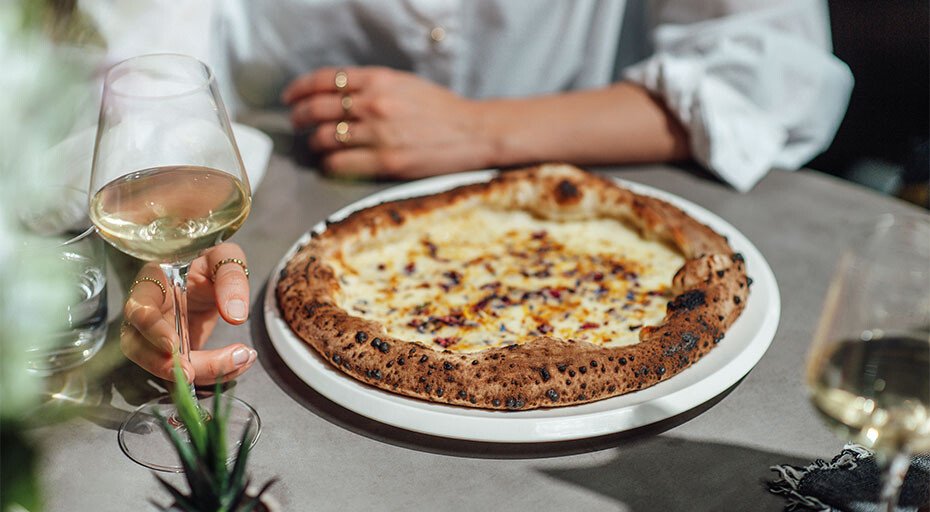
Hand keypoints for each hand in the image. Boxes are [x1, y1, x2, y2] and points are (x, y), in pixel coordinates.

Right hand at [120, 243, 256, 384]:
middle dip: (165, 366)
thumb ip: (230, 278)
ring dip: (200, 372)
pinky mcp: (176, 353)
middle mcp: (148, 313)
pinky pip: (187, 371)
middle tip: (195, 374)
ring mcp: (158, 336)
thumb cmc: (210, 260)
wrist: (211, 274)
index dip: (153, 331)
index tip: (174, 346)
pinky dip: (215, 372)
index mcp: (152, 284)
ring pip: (163, 366)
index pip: (139, 310)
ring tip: (239, 361)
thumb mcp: (224, 257)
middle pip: (140, 347)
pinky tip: (241, 362)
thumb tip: (235, 314)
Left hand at [283, 66, 492, 178]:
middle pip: (317, 109)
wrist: (473, 132)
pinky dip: (328, 165)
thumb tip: (337, 93)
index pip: (324, 79)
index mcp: (379, 80)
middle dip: (299, 117)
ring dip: (313, 144)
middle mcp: (374, 104)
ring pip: (324, 138)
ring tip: (316, 147)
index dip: (300, 89)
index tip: (291, 98)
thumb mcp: (405, 84)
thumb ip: (371, 86)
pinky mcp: (386, 162)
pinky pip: (340, 164)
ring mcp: (379, 134)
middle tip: (297, 123)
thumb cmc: (441, 110)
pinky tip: (330, 165)